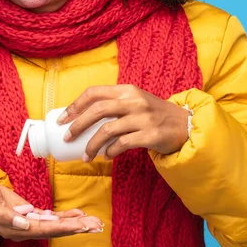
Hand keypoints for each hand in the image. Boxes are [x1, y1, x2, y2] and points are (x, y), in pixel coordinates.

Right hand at [0, 175, 102, 241]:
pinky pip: (50, 218)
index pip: (44, 230)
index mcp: (14, 228)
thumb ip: (3, 215)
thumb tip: (24, 224)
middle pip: (54, 230)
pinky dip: (65, 216)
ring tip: (94, 222)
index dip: (63, 228)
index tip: (81, 226)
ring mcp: (27, 222)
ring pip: (55, 225)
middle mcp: (23, 228)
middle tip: (96, 226)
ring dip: (75, 223)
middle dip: (76, 228)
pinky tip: (78, 214)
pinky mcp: (28, 214)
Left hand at [57, 85, 189, 160]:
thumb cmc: (153, 115)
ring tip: (85, 156)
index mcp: (126, 90)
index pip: (94, 93)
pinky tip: (105, 156)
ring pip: (108, 130)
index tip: (62, 120)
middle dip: (77, 125)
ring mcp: (144, 117)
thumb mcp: (134, 102)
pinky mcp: (151, 134)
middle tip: (66, 138)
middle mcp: (134, 101)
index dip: (75, 106)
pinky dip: (110, 151)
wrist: (185, 126)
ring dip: (92, 145)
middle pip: (97, 110)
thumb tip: (80, 120)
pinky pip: (123, 144)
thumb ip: (113, 105)